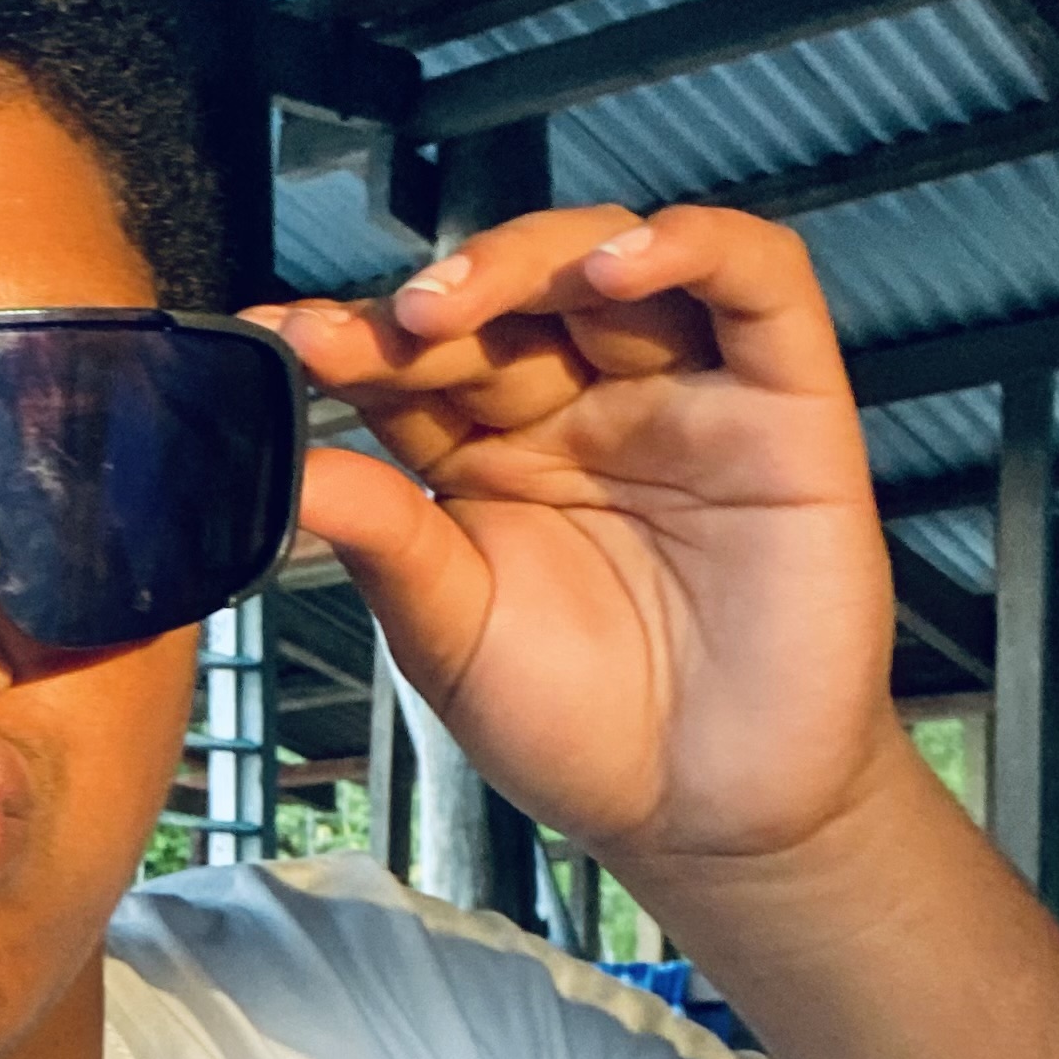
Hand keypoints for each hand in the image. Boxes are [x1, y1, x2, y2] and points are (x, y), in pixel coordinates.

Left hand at [254, 206, 903, 875]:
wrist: (708, 814)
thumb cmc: (582, 730)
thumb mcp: (451, 635)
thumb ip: (381, 540)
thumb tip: (280, 468)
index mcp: (492, 457)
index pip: (417, 363)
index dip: (351, 340)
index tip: (273, 339)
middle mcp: (584, 410)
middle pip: (507, 301)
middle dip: (436, 301)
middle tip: (382, 331)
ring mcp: (684, 397)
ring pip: (610, 264)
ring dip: (528, 259)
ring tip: (454, 303)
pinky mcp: (786, 402)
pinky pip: (757, 280)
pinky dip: (691, 244)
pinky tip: (616, 266)